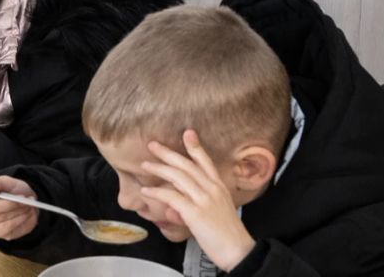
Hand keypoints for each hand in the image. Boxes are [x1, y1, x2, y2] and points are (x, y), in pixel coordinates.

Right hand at [0, 175, 38, 240]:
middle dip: (7, 203)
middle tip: (22, 197)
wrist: (25, 201)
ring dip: (18, 211)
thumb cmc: (11, 190)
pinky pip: (11, 229)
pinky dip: (23, 219)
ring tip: (28, 203)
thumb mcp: (6, 181)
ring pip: (1, 221)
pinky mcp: (0, 235)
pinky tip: (28, 212)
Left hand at [140, 130, 255, 270]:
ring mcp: (204, 199)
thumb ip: (196, 202)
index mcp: (219, 187)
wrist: (238, 251)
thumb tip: (175, 203)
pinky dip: (157, 192)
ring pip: (177, 176)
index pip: (206, 162)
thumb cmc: (227, 234)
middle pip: (187, 165)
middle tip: (153, 145)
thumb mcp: (216, 211)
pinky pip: (171, 196)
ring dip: (158, 169)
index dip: (195, 147)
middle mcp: (212, 189)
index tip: (188, 132)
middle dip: (168, 153)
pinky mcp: (195, 212)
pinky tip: (146, 191)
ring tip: (145, 166)